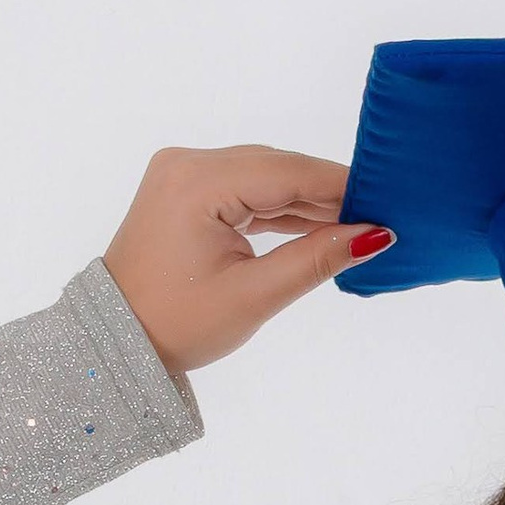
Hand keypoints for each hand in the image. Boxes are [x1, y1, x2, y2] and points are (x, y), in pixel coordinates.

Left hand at [100, 145, 393, 375]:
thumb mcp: (253, 296)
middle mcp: (187, 164)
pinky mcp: (183, 190)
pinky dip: (276, 207)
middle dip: (327, 192)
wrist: (115, 340)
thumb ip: (316, 259)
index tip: (389, 201)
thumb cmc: (177, 324)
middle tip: (379, 215)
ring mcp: (182, 173)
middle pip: (277, 167)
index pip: (288, 173)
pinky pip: (242, 189)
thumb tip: (375, 235)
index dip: (342, 186)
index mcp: (198, 183)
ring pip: (262, 176)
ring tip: (354, 225)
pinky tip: (314, 225)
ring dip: (305, 201)